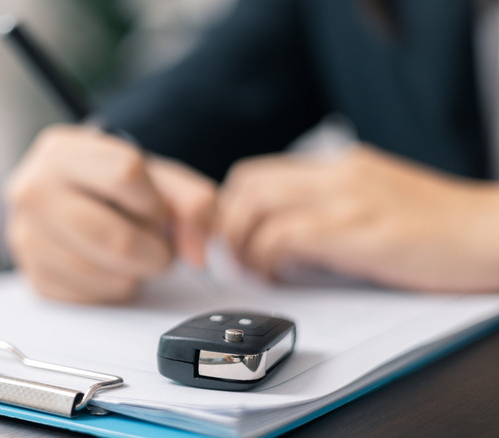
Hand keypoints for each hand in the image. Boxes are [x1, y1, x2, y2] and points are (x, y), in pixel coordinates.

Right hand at [5, 125, 215, 302]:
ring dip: (134, 272)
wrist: (70, 202)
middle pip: (115, 237)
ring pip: (104, 274)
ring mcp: (26, 236)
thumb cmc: (113, 189)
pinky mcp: (34, 277)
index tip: (154, 211)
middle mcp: (33, 190)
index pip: (126, 174)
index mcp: (63, 152)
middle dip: (153, 251)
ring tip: (130, 253)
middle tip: (155, 246)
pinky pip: (90, 297)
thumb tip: (199, 253)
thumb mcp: (157, 178)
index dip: (154, 202)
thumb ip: (193, 203)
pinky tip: (108, 267)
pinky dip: (112, 288)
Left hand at [217, 144, 498, 292]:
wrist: (495, 233)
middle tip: (232, 258)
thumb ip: (332, 211)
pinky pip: (288, 235)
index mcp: (340, 167)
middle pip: (247, 184)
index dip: (231, 207)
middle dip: (227, 224)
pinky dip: (270, 258)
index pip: (258, 172)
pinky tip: (280, 276)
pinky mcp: (361, 232)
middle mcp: (339, 174)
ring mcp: (350, 199)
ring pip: (259, 205)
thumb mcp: (376, 204)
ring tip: (253, 271)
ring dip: (243, 243)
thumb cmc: (440, 229)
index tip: (231, 239)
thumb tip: (283, 239)